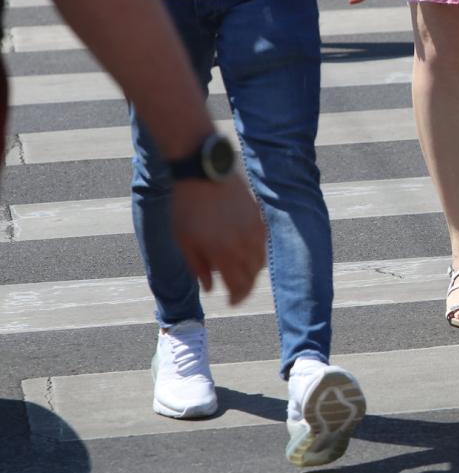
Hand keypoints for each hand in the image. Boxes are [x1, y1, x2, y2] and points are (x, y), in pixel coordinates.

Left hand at [170, 177, 265, 305]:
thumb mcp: (182, 240)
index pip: (239, 286)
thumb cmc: (185, 205)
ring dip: (252, 270)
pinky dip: (256, 251)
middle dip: (245, 286)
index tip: (230, 302)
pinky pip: (262, 242)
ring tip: (241, 271)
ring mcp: (253, 229)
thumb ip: (197, 267)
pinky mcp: (257, 216)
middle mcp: (244, 245)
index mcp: (224, 254)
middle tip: (236, 290)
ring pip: (260, 259)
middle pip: (253, 276)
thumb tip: (209, 286)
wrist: (200, 170)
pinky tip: (246, 250)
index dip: (236, 298)